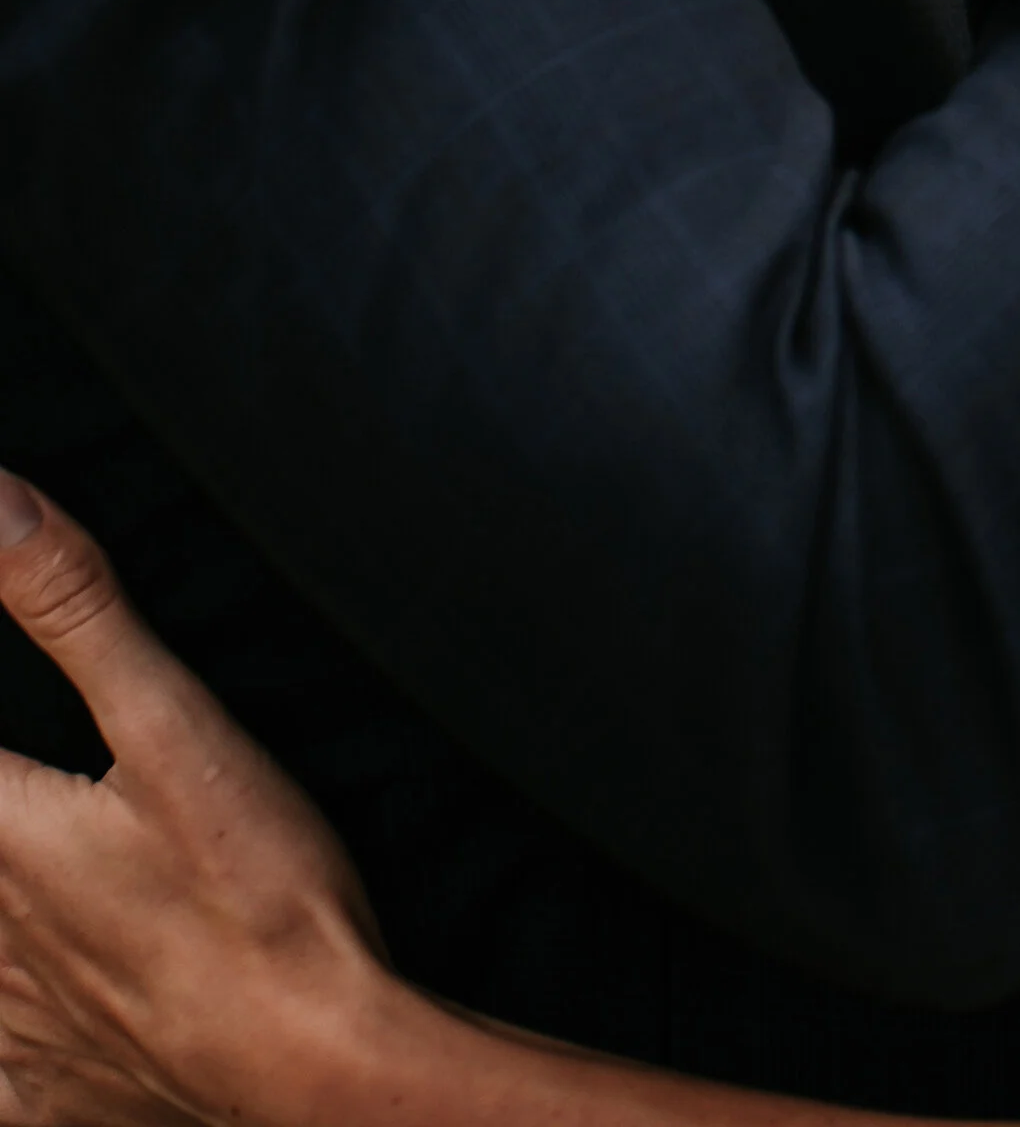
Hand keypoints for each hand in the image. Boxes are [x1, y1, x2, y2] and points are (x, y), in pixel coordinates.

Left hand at [0, 475, 386, 1126]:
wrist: (320, 1066)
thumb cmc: (262, 899)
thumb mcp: (179, 728)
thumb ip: (74, 610)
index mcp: (1, 836)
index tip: (13, 731)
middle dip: (4, 795)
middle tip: (43, 786)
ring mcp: (11, 1030)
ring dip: (1, 914)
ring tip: (40, 867)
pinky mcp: (48, 1098)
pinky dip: (3, 1040)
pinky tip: (26, 1008)